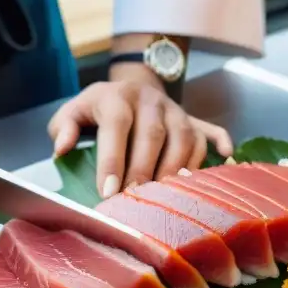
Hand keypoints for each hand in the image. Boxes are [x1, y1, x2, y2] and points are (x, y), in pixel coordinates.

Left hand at [48, 67, 232, 198]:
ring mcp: (176, 110)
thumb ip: (64, 128)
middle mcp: (150, 100)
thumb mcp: (74, 112)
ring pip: (184, 137)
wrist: (132, 87)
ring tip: (167, 196)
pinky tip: (225, 160)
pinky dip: (218, 147)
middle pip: (153, 134)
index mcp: (117, 96)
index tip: (107, 191)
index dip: (112, 159)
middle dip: (144, 170)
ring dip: (176, 168)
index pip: (116, 126)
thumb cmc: (99, 110)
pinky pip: (210, 132)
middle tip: (135, 200)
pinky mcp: (194, 120)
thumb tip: (62, 148)